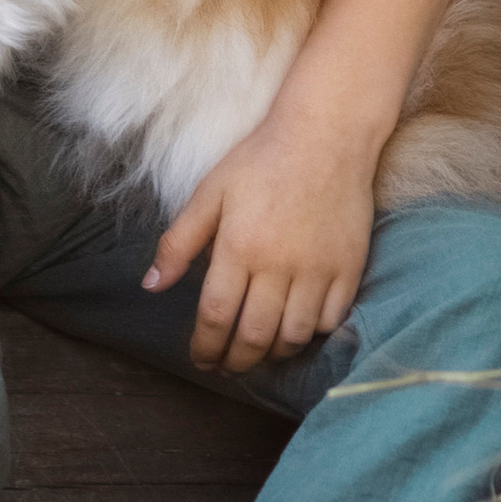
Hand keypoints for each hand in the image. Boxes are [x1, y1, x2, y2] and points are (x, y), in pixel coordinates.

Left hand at [142, 105, 375, 372]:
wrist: (325, 135)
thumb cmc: (260, 160)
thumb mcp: (210, 192)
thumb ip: (179, 242)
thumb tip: (151, 286)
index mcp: (238, 247)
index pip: (216, 316)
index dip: (205, 347)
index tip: (200, 359)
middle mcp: (279, 265)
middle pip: (255, 336)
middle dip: (236, 360)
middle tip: (227, 365)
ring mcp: (318, 270)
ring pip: (294, 336)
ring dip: (273, 353)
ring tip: (258, 351)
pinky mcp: (349, 268)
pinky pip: (330, 321)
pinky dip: (311, 333)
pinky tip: (295, 328)